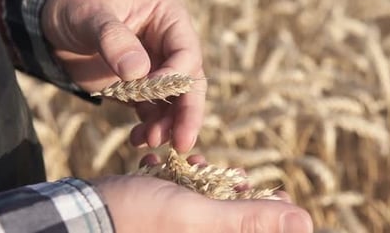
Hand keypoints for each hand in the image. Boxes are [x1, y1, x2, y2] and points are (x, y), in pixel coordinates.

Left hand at [42, 0, 205, 151]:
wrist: (54, 17)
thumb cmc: (78, 4)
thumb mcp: (92, 15)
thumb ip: (115, 39)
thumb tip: (139, 72)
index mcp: (170, 20)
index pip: (186, 54)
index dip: (173, 78)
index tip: (147, 92)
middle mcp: (170, 46)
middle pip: (190, 84)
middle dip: (187, 114)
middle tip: (182, 143)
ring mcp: (157, 70)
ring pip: (175, 103)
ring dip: (167, 125)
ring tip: (149, 141)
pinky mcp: (140, 89)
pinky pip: (153, 112)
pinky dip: (148, 128)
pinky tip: (136, 139)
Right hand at [91, 155, 312, 232]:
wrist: (83, 215)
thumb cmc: (138, 219)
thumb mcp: (196, 217)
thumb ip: (248, 221)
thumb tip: (306, 222)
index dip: (274, 216)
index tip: (281, 195)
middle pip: (236, 220)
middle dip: (241, 194)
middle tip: (242, 178)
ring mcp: (180, 228)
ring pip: (212, 206)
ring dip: (213, 181)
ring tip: (204, 165)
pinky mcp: (164, 216)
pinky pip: (187, 199)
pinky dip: (188, 180)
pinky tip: (181, 164)